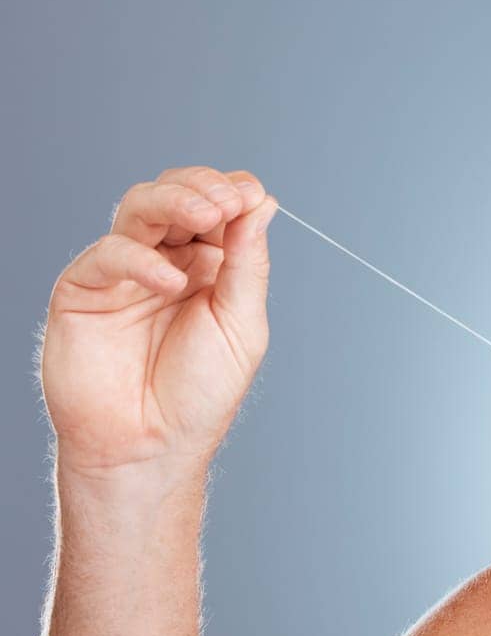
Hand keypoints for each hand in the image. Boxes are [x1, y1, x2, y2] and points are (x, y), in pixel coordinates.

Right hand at [40, 166, 277, 477]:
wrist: (149, 448)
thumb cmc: (197, 396)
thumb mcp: (241, 326)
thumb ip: (248, 265)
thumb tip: (261, 203)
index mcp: (210, 268)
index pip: (218, 208)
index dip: (232, 191)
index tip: (250, 193)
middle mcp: (167, 263)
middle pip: (178, 197)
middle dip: (204, 187)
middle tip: (226, 199)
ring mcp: (125, 273)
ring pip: (140, 209)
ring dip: (174, 201)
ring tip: (205, 214)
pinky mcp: (85, 289)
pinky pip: (108, 255)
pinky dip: (139, 259)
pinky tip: (170, 281)